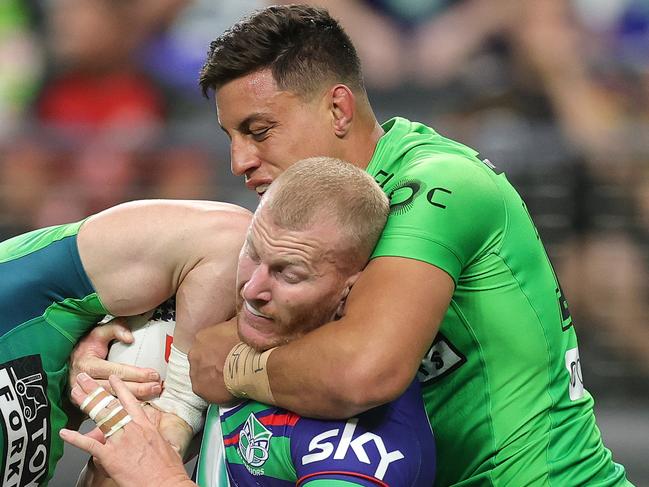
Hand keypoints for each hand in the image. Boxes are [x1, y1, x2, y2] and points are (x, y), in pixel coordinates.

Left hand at [61, 374, 194, 486]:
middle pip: (111, 405)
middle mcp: (132, 429)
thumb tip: (161, 440)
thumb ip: (159, 440)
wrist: (166, 484)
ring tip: (75, 393)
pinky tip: (65, 433)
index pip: (130, 401)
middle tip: (84, 379)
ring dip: (85, 404)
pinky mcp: (111, 456)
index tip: (113, 378)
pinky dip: (75, 438)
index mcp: (146, 426)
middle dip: (96, 390)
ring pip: (100, 418)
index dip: (120, 388)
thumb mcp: (167, 448)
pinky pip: (89, 445)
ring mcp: (121, 441)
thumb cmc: (169, 471)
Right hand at [70, 318, 161, 399]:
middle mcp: (84, 382)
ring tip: (153, 394)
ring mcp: (83, 396)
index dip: (136, 374)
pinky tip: (140, 403)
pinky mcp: (86, 405)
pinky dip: (124, 406)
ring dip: (134, 399)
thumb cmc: (87, 346)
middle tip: (157, 387)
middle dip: (139, 389)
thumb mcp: (98, 332)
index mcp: (87, 365)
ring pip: (112, 400)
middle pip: (115, 389)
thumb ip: (115, 329)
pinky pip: (108, 407)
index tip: (153, 374)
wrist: (69, 362)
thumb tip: (130, 337)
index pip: (115, 371)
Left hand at [188, 318, 238, 403]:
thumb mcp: (239, 325)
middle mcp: (194, 353)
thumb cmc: (246, 344)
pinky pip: (205, 389)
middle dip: (213, 361)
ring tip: (228, 378)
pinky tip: (226, 388)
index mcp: (201, 337)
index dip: (218, 348)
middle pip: (202, 358)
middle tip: (228, 365)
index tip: (227, 352)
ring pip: (202, 374)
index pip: (207, 342)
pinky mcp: (198, 389)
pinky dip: (214, 390)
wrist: (250, 366)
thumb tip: (237, 320)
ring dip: (212, 376)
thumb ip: (232, 322)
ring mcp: (195, 372)